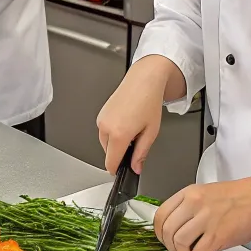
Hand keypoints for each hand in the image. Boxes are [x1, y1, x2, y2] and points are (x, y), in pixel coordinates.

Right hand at [96, 56, 178, 173]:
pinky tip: (126, 122)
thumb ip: (141, 153)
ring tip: (132, 128)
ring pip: (105, 142)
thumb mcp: (151, 132)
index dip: (117, 170)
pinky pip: (104, 131)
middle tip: (136, 141)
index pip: (110, 162)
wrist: (143, 80)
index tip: (123, 170)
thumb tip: (136, 167)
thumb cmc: (148, 101)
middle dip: (120, 153)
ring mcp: (101, 119)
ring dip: (116, 142)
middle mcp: (106, 127)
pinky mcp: (100, 114)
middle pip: (108, 153)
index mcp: (119, 134)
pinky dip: (113, 132)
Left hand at [154, 175, 250, 250]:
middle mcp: (193, 204)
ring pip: (179, 242)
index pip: (160, 215)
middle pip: (167, 230)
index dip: (160, 232)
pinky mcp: (218, 235)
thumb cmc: (240, 197)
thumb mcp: (206, 193)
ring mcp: (205, 219)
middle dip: (170, 246)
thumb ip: (189, 207)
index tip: (166, 240)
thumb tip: (176, 226)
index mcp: (189, 193)